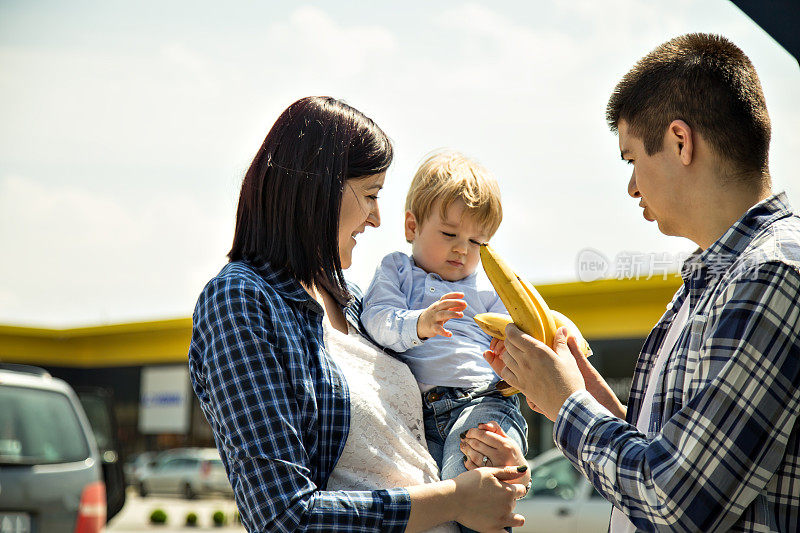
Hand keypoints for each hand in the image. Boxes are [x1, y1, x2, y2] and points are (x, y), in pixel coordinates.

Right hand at [417, 292, 466, 338]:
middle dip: (455, 302)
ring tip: (461, 314)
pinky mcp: (432, 327)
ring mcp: (434, 318)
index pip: (446, 297)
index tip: (462, 294)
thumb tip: (464, 305)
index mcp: (439, 304)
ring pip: (443, 314)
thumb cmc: (434, 316)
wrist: (419, 324)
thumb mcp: (442, 310)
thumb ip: (453, 308)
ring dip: (452, 313)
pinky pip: (438, 329)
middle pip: (445, 304)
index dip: (454, 295)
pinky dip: (444, 332)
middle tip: (464, 303)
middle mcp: (436, 310)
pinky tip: (449, 334)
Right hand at [452, 466, 526, 531]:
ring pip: (517, 520)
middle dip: (508, 500)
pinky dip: (504, 530)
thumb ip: (507, 471)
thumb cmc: (469, 482)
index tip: (502, 487)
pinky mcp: (492, 530)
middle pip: (515, 503)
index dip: (513, 487)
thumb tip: (524, 470)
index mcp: (508, 491)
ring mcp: (501, 520)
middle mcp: (508, 506)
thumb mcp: (488, 472)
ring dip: (511, 515)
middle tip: (492, 497)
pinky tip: (497, 523)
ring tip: (497, 510)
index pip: (521, 490)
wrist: (452, 498)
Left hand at [460, 422, 530, 486]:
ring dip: (466, 449)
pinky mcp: (489, 477)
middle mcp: (500, 456)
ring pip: (474, 456)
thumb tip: (480, 425)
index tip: (468, 432)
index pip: (484, 435)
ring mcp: (494, 468)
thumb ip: (495, 429)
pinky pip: (474, 467)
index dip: (472, 432)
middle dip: (467, 440)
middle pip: (477, 445)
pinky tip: (466, 457)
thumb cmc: (511, 454)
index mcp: (505, 445)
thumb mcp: (508, 440)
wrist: (520, 476)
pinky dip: (467, 461)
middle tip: (463, 438)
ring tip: (463, 446)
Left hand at [487, 330, 625, 418]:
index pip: (514, 335)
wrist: (567, 405)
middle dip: (510, 339)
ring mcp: (520, 374)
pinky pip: (505, 373)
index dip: (510, 328)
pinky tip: (513, 367)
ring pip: (505, 358)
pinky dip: (506, 368)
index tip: (513, 326)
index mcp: (536, 351)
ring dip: (508, 352)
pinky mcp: (520, 386)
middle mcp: (525, 361)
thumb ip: (561, 342)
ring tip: (516, 352)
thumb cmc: (570, 380)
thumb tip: (561, 328)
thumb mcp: (568, 358)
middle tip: (516, 338)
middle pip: (508, 345)